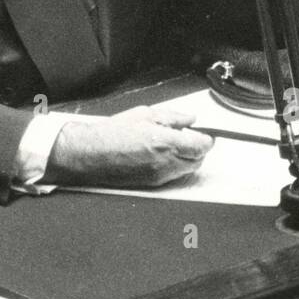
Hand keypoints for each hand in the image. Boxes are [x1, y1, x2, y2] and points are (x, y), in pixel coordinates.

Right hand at [44, 106, 213, 187]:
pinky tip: (161, 155)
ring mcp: (160, 176)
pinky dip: (175, 166)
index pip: (202, 146)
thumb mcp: (145, 114)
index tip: (205, 134)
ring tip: (172, 145)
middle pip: (198, 161)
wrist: (92, 153)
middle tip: (189, 138)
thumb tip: (189, 119)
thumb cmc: (112, 133)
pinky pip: (173, 176)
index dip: (207, 139)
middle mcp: (166, 162)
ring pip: (187, 170)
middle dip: (198, 150)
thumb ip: (172, 117)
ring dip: (187, 159)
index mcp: (166, 142)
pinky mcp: (153, 183)